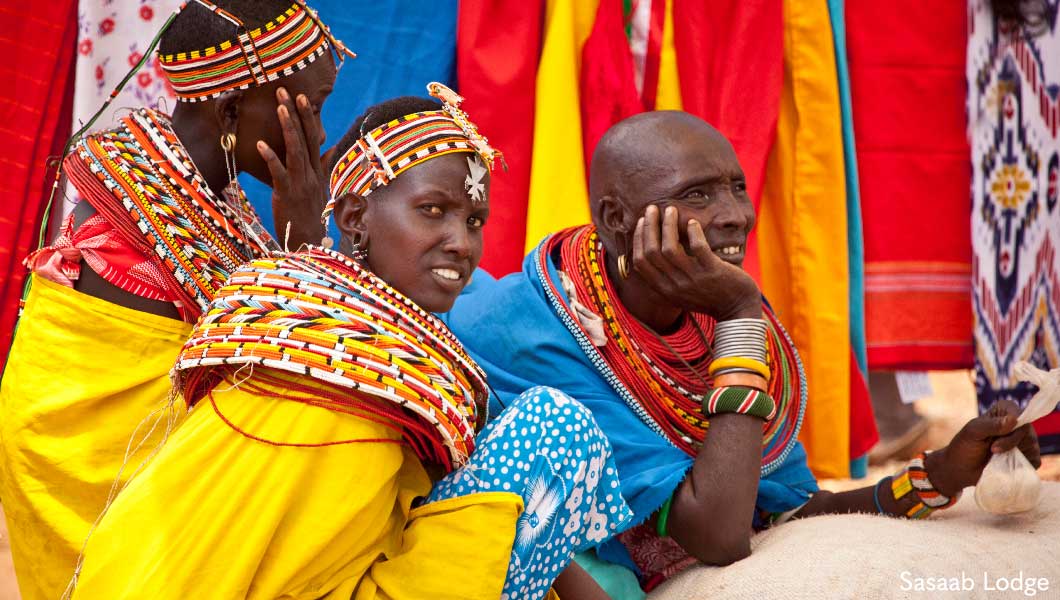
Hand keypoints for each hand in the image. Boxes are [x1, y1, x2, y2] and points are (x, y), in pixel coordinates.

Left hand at [257, 87, 326, 248]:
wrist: (307, 243)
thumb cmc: (309, 216)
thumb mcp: (319, 189)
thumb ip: (324, 166)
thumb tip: (331, 147)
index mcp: (317, 173)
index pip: (313, 139)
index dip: (307, 118)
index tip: (301, 97)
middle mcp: (311, 175)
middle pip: (305, 140)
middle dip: (296, 115)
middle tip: (286, 92)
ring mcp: (301, 184)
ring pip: (295, 151)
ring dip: (287, 128)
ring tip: (279, 108)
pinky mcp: (287, 195)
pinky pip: (279, 173)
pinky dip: (271, 158)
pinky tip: (260, 144)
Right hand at [631, 204, 761, 319]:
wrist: (737, 311)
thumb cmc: (708, 296)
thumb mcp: (680, 292)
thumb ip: (666, 276)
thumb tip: (653, 248)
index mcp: (664, 289)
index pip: (640, 262)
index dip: (639, 238)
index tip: (642, 221)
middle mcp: (674, 285)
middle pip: (652, 252)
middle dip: (649, 226)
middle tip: (653, 208)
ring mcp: (693, 279)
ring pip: (670, 248)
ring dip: (668, 225)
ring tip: (672, 210)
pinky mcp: (712, 271)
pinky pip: (697, 247)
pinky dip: (693, 232)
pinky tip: (693, 223)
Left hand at [926, 400, 1041, 496]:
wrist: (961, 470)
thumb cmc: (964, 447)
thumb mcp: (973, 432)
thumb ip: (992, 425)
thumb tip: (1014, 420)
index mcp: (1004, 410)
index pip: (1020, 415)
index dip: (1012, 428)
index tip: (995, 440)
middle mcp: (1017, 423)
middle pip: (1027, 432)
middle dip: (1010, 444)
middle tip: (992, 451)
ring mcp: (1025, 441)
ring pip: (1032, 447)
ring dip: (1014, 456)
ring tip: (996, 458)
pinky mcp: (1028, 457)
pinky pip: (1034, 461)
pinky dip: (1020, 466)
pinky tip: (1005, 466)